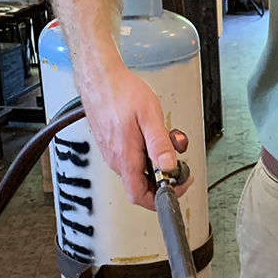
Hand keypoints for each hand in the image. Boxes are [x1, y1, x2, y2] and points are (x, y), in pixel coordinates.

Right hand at [79, 63, 190, 209]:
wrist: (100, 78)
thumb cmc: (122, 93)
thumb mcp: (150, 117)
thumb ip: (160, 145)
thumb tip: (169, 167)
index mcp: (125, 158)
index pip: (140, 196)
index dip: (161, 199)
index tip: (177, 186)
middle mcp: (116, 160)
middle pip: (142, 185)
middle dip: (163, 175)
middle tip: (178, 160)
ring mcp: (112, 153)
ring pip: (138, 170)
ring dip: (156, 161)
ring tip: (165, 139)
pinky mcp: (112, 145)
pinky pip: (132, 159)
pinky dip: (146, 152)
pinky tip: (151, 135)